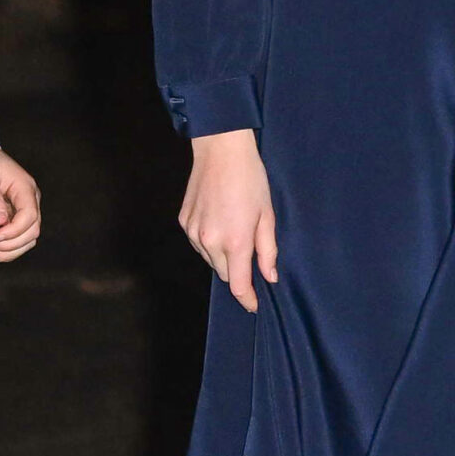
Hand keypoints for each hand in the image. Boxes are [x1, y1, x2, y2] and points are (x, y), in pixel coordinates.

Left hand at [0, 144, 42, 261]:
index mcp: (24, 187)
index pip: (29, 215)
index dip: (15, 230)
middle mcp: (29, 199)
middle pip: (32, 230)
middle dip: (11, 244)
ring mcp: (23, 208)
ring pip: (27, 238)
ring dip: (11, 251)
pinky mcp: (15, 216)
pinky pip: (18, 237)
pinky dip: (8, 249)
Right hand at [179, 128, 277, 313]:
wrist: (220, 150)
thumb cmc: (250, 179)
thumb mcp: (267, 215)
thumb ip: (268, 250)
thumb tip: (269, 277)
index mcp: (235, 241)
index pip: (238, 285)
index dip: (247, 299)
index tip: (254, 305)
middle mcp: (210, 241)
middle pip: (224, 273)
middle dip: (237, 271)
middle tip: (249, 251)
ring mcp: (193, 232)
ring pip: (210, 259)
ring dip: (222, 255)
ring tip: (234, 229)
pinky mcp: (184, 222)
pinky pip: (198, 243)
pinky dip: (209, 241)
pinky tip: (219, 220)